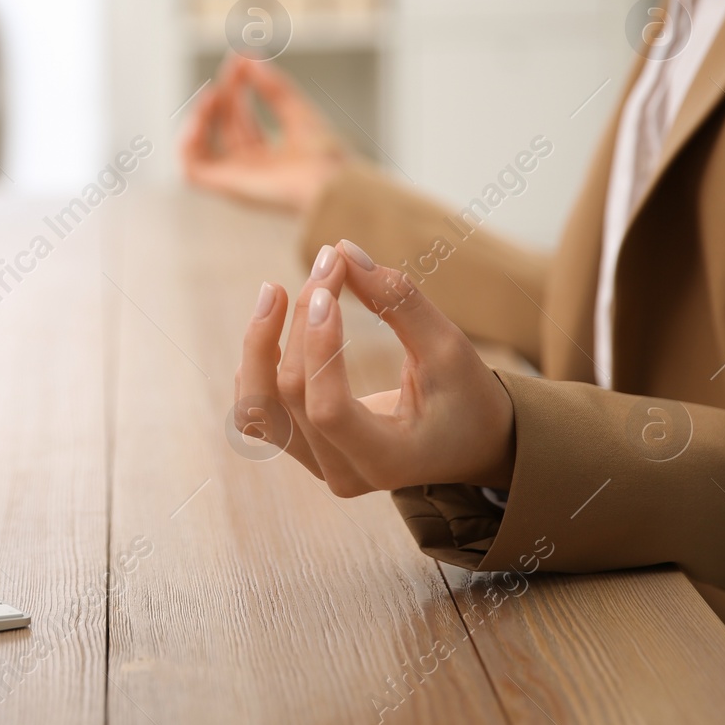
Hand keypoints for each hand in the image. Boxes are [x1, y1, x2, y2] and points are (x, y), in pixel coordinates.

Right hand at [181, 57, 347, 213]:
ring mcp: (238, 180)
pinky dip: (188, 145)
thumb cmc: (325, 155)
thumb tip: (248, 58)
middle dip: (224, 96)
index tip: (240, 60)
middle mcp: (251, 170)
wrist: (332, 183)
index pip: (241, 118)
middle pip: (224, 127)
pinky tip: (199, 119)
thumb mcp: (297, 110)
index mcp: (270, 156)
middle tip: (233, 69)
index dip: (236, 89)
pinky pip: (192, 170)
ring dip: (201, 119)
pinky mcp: (228, 189)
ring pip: (203, 149)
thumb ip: (273, 87)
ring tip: (211, 93)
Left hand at [234, 239, 515, 494]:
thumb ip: (399, 302)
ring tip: (274, 291)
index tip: (328, 289)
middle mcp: (343, 473)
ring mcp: (316, 464)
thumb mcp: (449, 349)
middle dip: (303, 321)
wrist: (468, 442)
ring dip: (259, 345)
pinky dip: (255, 365)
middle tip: (327, 263)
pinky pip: (255, 410)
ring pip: (256, 408)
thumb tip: (343, 251)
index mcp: (386, 461)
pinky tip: (271, 324)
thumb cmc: (466, 396)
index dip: (319, 347)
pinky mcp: (302, 447)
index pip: (328, 410)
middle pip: (292, 394)